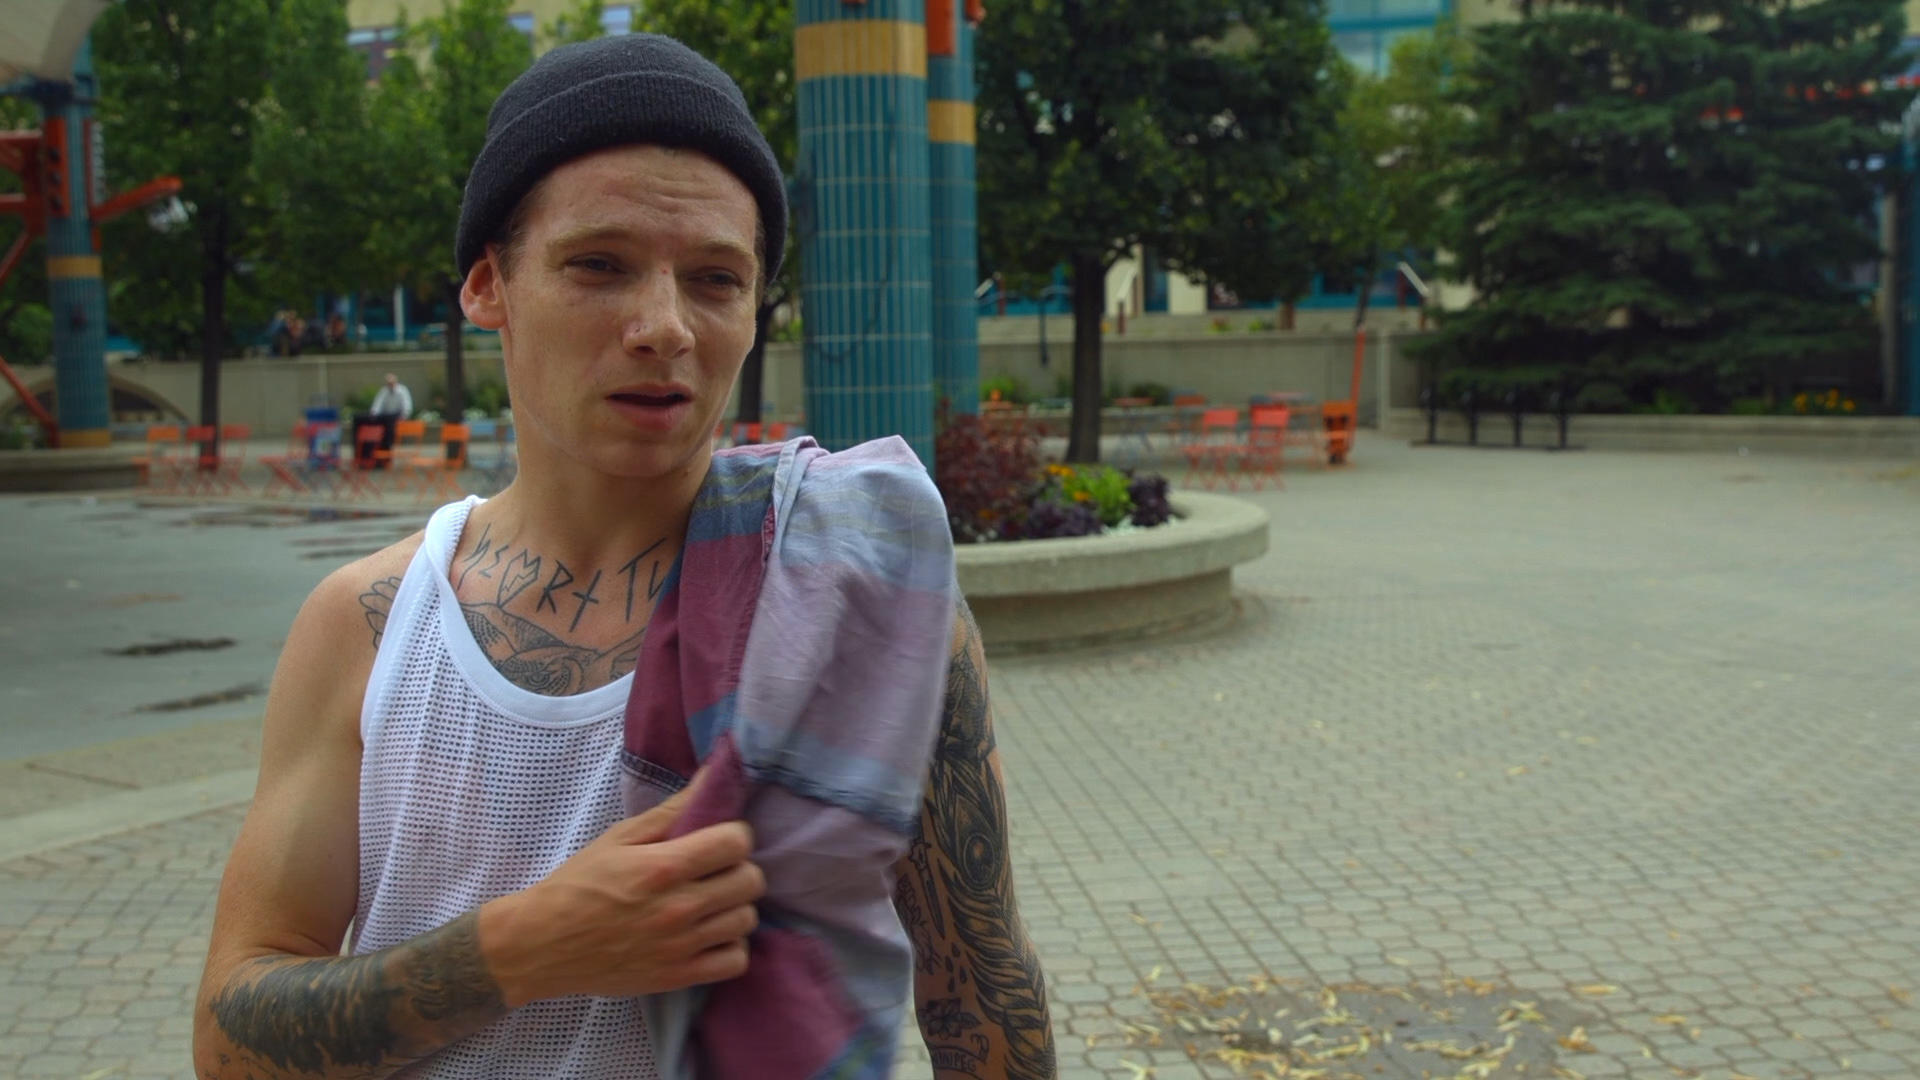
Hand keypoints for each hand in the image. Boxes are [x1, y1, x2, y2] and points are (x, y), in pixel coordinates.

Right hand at [477, 771, 763, 1004]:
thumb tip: (713, 775)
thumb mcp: (618, 838)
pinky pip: (735, 960)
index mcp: (663, 867)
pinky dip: (730, 946)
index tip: (719, 839)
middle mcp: (678, 907)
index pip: (736, 842)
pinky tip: (709, 935)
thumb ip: (670, 810)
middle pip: (750, 881)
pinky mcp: (679, 977)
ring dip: (734, 906)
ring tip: (710, 902)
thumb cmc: (578, 885)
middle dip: (738, 868)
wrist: (541, 944)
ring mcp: (681, 946)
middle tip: (715, 870)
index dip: (734, 835)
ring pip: (746, 919)